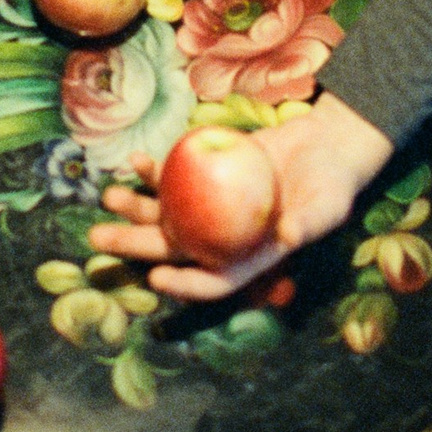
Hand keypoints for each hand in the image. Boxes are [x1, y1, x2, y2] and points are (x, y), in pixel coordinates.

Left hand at [89, 96, 392, 299]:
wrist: (326, 146)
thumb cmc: (333, 183)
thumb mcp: (329, 205)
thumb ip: (310, 223)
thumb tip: (289, 238)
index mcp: (250, 257)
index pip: (213, 281)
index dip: (185, 285)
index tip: (157, 278)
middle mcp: (224, 236)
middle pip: (174, 248)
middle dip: (135, 246)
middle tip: (97, 239)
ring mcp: (214, 206)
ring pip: (166, 213)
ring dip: (135, 208)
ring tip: (108, 198)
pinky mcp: (209, 175)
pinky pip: (175, 176)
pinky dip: (155, 171)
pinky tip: (136, 161)